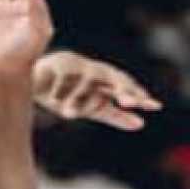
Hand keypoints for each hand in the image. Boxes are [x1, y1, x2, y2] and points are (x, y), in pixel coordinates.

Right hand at [33, 50, 161, 130]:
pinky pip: (61, 79)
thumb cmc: (68, 95)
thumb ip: (116, 115)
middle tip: (131, 102)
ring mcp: (76, 64)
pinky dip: (59, 91)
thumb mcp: (92, 108)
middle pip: (113, 77)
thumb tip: (141, 124)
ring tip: (71, 116)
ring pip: (84, 82)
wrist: (33, 81)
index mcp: (105, 80)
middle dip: (122, 89)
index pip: (126, 87)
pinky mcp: (56, 64)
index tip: (156, 106)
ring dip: (77, 100)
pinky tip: (55, 102)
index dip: (139, 95)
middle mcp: (94, 70)